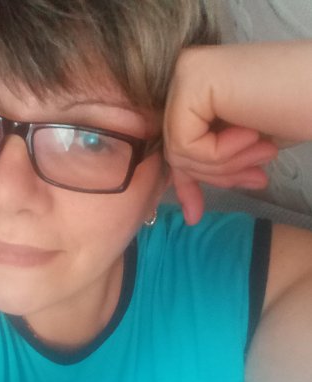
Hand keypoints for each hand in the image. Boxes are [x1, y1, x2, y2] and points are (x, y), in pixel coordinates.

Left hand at [163, 46, 283, 224]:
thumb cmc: (298, 114)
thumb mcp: (240, 150)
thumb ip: (208, 168)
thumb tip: (188, 212)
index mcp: (195, 86)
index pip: (176, 147)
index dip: (189, 183)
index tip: (195, 215)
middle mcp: (185, 73)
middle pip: (176, 152)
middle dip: (216, 175)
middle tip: (257, 177)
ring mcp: (187, 73)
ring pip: (179, 151)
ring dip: (226, 166)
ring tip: (264, 152)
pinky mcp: (193, 78)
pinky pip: (186, 143)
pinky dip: (220, 153)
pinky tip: (252, 134)